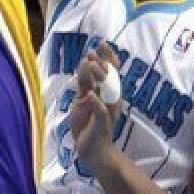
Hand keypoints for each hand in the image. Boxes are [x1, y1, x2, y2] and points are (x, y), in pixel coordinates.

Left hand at [69, 42, 122, 170]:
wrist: (93, 151)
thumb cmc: (88, 123)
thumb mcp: (82, 99)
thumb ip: (84, 82)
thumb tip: (85, 61)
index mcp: (107, 92)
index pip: (110, 71)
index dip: (107, 56)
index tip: (101, 42)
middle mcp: (111, 100)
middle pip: (111, 78)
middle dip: (103, 63)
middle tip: (93, 52)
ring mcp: (108, 112)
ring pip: (108, 92)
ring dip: (100, 78)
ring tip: (91, 65)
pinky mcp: (102, 125)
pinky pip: (101, 112)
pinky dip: (96, 103)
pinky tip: (90, 94)